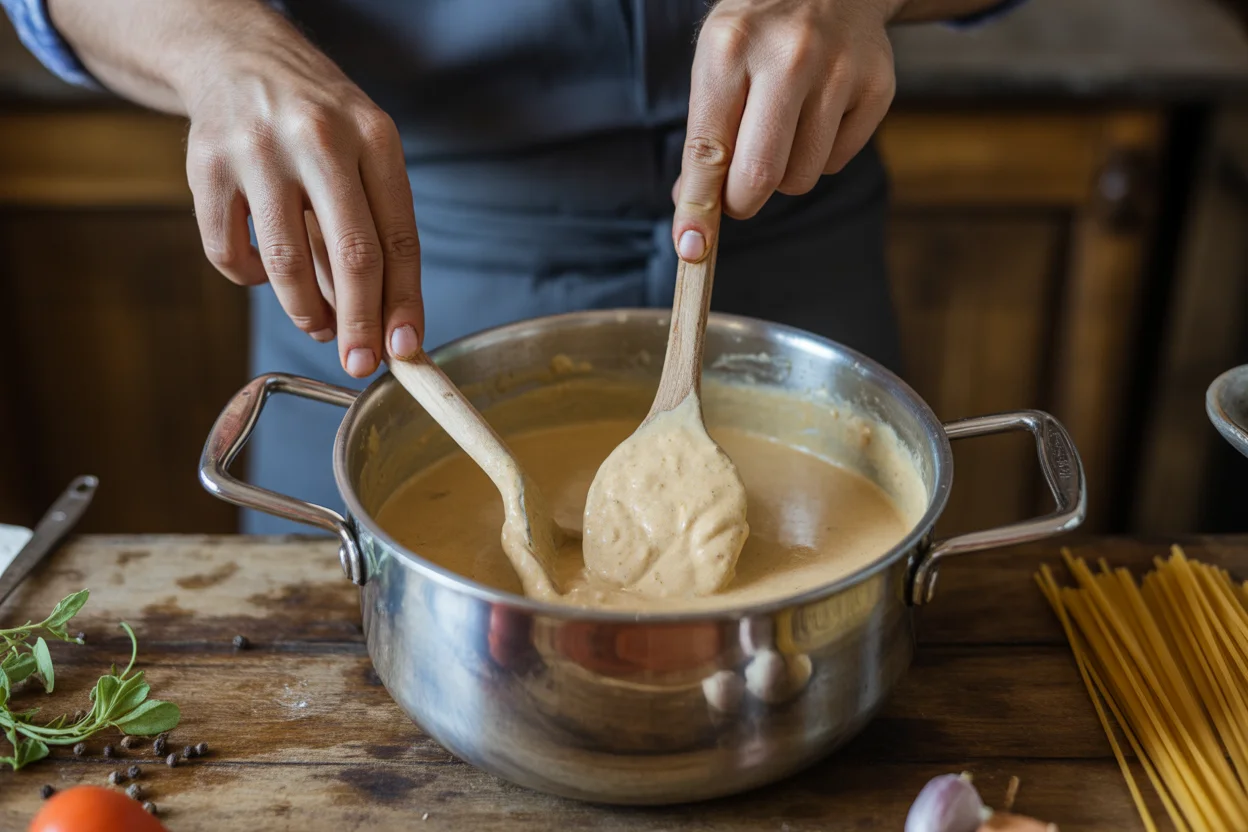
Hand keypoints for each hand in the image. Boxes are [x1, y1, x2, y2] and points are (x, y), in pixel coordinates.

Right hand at [182, 21, 423, 376]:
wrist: (239, 57)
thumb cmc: (320, 122)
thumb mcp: (365, 155)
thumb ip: (375, 229)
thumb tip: (382, 323)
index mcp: (374, 137)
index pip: (399, 237)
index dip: (404, 303)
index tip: (405, 349)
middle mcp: (319, 139)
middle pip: (352, 254)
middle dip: (360, 323)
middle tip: (361, 364)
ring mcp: (258, 151)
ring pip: (287, 263)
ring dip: (306, 311)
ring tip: (320, 325)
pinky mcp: (206, 167)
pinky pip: (229, 253)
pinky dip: (250, 279)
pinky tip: (265, 274)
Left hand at [671, 0, 900, 261]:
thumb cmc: (758, 31)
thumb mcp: (715, 63)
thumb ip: (704, 138)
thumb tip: (692, 214)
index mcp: (730, 47)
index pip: (709, 150)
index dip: (698, 207)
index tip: (693, 248)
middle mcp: (788, 57)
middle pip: (761, 176)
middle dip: (742, 202)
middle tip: (737, 193)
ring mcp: (839, 71)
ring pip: (801, 178)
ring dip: (783, 175)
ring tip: (781, 130)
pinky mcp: (877, 87)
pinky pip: (836, 162)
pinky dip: (819, 155)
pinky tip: (816, 114)